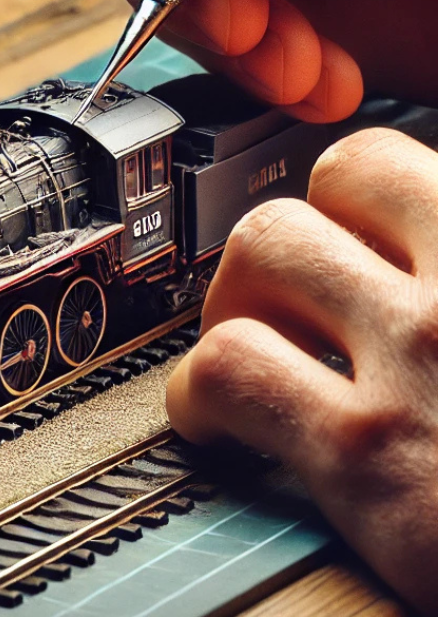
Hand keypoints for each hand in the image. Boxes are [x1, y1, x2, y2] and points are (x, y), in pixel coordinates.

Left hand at [166, 127, 437, 616]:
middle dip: (310, 226)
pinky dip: (200, 388)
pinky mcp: (370, 454)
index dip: (372, 198)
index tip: (357, 232)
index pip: (411, 162)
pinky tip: (218, 418)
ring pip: (268, 248)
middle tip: (299, 290)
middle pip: (340, 176)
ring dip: (244, 292)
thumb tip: (409, 256)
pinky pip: (231, 367)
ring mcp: (427, 358)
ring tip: (256, 344)